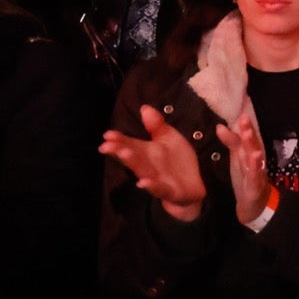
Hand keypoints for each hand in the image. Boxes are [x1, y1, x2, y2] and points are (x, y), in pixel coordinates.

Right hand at [100, 105, 206, 222]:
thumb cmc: (176, 161)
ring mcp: (156, 179)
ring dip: (133, 163)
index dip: (119, 140)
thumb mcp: (169, 138)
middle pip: (132, 157)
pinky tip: (144, 182)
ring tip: (124, 154)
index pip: (129, 144)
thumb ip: (157, 125)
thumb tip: (144, 107)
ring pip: (142, 171)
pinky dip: (152, 186)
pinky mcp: (168, 191)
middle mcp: (147, 165)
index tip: (107, 135)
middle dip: (120, 150)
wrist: (192, 187)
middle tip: (106, 146)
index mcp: (146, 151)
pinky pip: (159, 188)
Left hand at [215, 113, 271, 224]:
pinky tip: (255, 157)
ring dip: (252, 145)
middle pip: (252, 143)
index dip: (244, 125)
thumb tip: (219, 126)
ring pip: (255, 157)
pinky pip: (255, 175)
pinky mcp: (255, 185)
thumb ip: (230, 142)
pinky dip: (255, 166)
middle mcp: (255, 159)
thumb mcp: (237, 158)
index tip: (240, 112)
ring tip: (247, 134)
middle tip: (244, 118)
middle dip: (248, 131)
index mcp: (249, 152)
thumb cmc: (245, 177)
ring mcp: (257, 171)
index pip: (246, 136)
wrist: (254, 204)